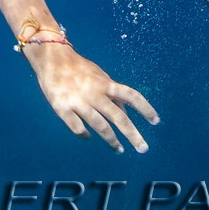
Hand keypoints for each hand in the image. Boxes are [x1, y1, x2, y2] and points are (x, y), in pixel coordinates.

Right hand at [31, 46, 158, 152]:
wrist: (52, 59)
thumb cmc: (79, 68)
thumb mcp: (99, 76)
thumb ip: (111, 93)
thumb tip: (124, 111)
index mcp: (106, 84)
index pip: (131, 96)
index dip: (145, 108)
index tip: (156, 121)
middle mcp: (95, 94)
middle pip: (118, 117)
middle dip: (133, 134)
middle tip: (144, 149)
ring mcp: (79, 103)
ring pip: (100, 127)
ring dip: (112, 141)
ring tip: (119, 150)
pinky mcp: (63, 110)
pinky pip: (78, 128)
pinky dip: (85, 135)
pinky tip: (88, 137)